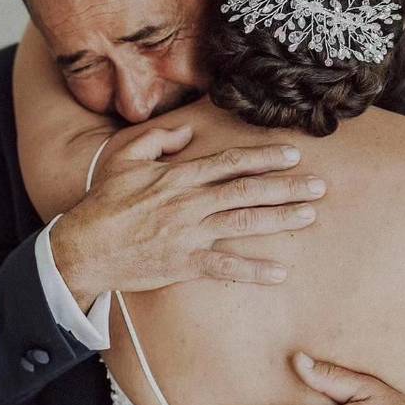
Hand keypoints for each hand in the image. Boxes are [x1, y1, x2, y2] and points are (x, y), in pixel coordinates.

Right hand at [51, 126, 325, 308]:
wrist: (84, 247)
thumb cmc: (105, 201)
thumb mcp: (125, 158)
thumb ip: (157, 139)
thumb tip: (186, 133)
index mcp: (179, 176)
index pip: (230, 162)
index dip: (264, 157)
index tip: (293, 153)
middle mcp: (190, 203)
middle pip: (247, 190)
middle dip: (286, 187)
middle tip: (319, 185)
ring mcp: (189, 234)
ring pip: (244, 223)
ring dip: (280, 219)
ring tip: (309, 215)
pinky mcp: (185, 263)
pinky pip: (225, 267)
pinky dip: (254, 270)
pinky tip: (280, 272)